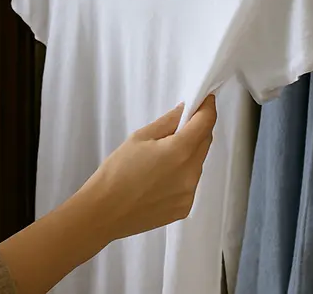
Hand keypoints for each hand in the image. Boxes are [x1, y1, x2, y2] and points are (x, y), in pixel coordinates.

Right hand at [77, 95, 217, 241]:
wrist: (104, 212)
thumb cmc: (117, 170)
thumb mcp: (139, 138)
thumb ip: (167, 122)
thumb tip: (185, 110)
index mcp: (180, 151)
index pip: (206, 123)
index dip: (208, 108)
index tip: (205, 100)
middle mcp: (191, 173)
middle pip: (204, 143)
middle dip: (197, 130)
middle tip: (179, 126)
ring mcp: (190, 193)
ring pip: (197, 164)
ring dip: (189, 154)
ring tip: (162, 158)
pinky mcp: (185, 208)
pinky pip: (190, 184)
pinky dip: (182, 175)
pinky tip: (160, 179)